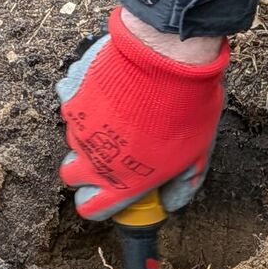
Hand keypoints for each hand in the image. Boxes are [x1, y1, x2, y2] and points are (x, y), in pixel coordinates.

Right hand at [56, 7, 228, 220]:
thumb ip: (182, 186)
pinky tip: (111, 87)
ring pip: (73, 136)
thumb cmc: (186, 111)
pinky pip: (72, 101)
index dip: (100, 202)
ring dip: (91, 129)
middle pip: (72, 175)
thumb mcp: (197, 157)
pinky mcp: (70, 94)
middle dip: (87, 168)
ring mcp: (77, 126)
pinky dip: (85, 96)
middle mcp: (91, 159)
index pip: (90, 208)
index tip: (113, 191)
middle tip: (114, 151)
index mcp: (120, 183)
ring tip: (122, 110)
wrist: (167, 60)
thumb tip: (171, 203)